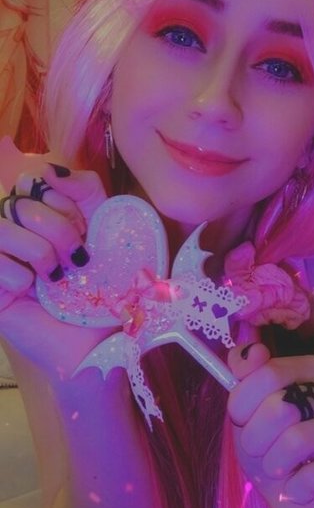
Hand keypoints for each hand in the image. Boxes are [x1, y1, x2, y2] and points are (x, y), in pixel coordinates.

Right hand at [0, 161, 110, 374]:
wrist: (104, 339)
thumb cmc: (109, 285)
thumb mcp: (106, 225)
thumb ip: (85, 188)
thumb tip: (50, 168)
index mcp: (39, 215)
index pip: (32, 181)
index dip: (62, 203)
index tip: (86, 231)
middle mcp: (14, 233)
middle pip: (19, 201)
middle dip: (58, 229)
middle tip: (77, 260)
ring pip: (1, 226)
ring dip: (38, 251)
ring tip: (55, 276)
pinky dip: (18, 276)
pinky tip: (32, 294)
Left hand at [227, 344, 313, 507]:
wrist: (296, 499)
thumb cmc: (271, 447)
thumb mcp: (246, 410)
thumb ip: (244, 374)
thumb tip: (252, 351)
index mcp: (310, 369)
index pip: (267, 373)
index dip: (241, 404)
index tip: (241, 420)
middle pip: (280, 407)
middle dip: (256, 438)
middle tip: (261, 450)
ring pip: (296, 441)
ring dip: (274, 464)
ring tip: (279, 468)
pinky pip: (312, 476)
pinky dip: (295, 488)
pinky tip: (300, 487)